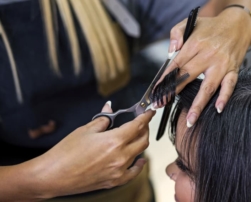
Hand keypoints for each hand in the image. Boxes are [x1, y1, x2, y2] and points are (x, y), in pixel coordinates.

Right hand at [28, 102, 155, 198]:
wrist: (54, 176)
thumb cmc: (66, 153)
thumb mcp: (85, 130)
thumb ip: (103, 119)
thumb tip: (110, 109)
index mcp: (114, 141)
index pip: (138, 126)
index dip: (146, 117)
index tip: (149, 112)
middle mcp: (120, 157)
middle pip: (142, 140)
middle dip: (144, 128)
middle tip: (141, 122)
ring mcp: (119, 171)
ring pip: (140, 154)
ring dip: (140, 143)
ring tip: (135, 137)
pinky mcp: (114, 181)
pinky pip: (133, 172)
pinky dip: (139, 164)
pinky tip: (140, 159)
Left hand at [162, 8, 250, 126]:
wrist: (238, 24)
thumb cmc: (212, 27)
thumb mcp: (190, 23)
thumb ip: (176, 34)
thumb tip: (171, 51)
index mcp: (195, 44)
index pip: (176, 64)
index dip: (164, 79)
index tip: (156, 92)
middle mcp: (208, 55)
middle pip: (187, 77)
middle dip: (173, 93)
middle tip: (162, 105)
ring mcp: (221, 64)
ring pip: (208, 87)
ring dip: (199, 105)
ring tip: (190, 120)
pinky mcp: (233, 70)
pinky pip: (229, 86)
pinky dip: (225, 97)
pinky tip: (218, 109)